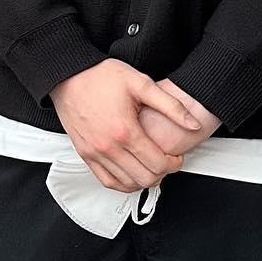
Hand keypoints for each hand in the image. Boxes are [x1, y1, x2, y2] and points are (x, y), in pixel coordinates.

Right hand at [50, 59, 204, 191]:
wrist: (68, 76)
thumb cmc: (100, 76)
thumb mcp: (141, 83)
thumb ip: (171, 105)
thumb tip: (192, 123)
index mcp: (125, 131)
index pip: (159, 164)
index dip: (174, 163)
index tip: (175, 156)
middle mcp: (108, 147)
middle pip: (145, 178)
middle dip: (162, 172)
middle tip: (165, 160)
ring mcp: (95, 153)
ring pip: (127, 184)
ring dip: (144, 179)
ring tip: (150, 165)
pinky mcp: (85, 155)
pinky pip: (107, 182)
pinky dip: (124, 183)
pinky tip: (132, 173)